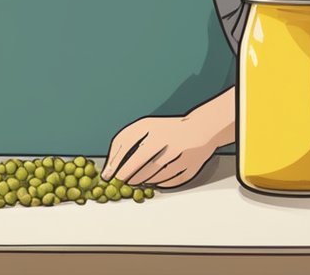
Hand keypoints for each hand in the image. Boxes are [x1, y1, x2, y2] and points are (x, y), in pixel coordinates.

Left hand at [101, 88, 234, 187]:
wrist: (200, 128)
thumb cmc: (167, 130)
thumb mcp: (145, 127)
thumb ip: (127, 140)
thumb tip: (111, 164)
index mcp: (152, 127)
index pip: (127, 143)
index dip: (116, 161)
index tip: (109, 174)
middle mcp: (168, 138)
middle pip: (143, 161)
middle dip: (129, 174)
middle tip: (122, 181)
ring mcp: (182, 152)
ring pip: (158, 173)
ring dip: (144, 180)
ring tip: (135, 181)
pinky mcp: (192, 164)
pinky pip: (173, 179)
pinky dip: (161, 183)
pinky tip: (154, 182)